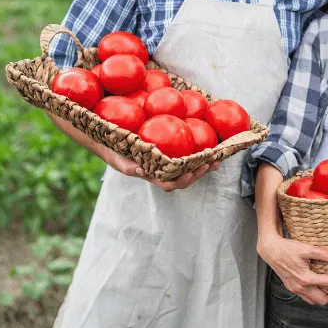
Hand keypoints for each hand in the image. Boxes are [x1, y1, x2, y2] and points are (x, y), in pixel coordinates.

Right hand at [102, 147, 218, 190]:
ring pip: (187, 169)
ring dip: (202, 166)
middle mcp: (162, 172)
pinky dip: (197, 155)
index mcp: (152, 176)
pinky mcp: (168, 153)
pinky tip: (208, 150)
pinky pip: (185, 157)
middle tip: (211, 164)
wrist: (111, 144)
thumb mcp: (120, 161)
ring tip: (215, 160)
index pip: (170, 184)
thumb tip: (143, 170)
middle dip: (198, 173)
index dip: (182, 181)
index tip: (191, 173)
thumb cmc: (115, 154)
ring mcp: (166, 164)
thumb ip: (130, 167)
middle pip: (184, 178)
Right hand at [257, 234, 327, 304]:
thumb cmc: (287, 248)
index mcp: (306, 278)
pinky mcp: (292, 287)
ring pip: (314, 300)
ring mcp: (295, 289)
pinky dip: (315, 295)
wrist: (270, 250)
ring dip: (325, 297)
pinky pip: (306, 297)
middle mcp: (300, 287)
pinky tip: (320, 287)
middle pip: (323, 299)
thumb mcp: (306, 248)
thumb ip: (324, 254)